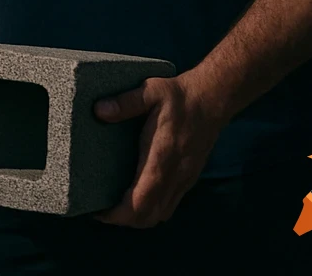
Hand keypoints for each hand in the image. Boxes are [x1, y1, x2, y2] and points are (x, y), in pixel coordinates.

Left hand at [93, 71, 228, 226]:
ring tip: (115, 207)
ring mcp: (184, 179)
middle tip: (101, 211)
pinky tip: (137, 198)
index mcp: (162, 157)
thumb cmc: (179, 96)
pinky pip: (169, 205)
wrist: (213, 99)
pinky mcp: (189, 178)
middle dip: (124, 220)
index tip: (98, 212)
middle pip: (149, 215)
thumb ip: (125, 102)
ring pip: (161, 214)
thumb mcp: (150, 91)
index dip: (119, 214)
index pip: (141, 200)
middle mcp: (175, 174)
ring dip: (138, 218)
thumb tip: (99, 110)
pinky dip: (151, 210)